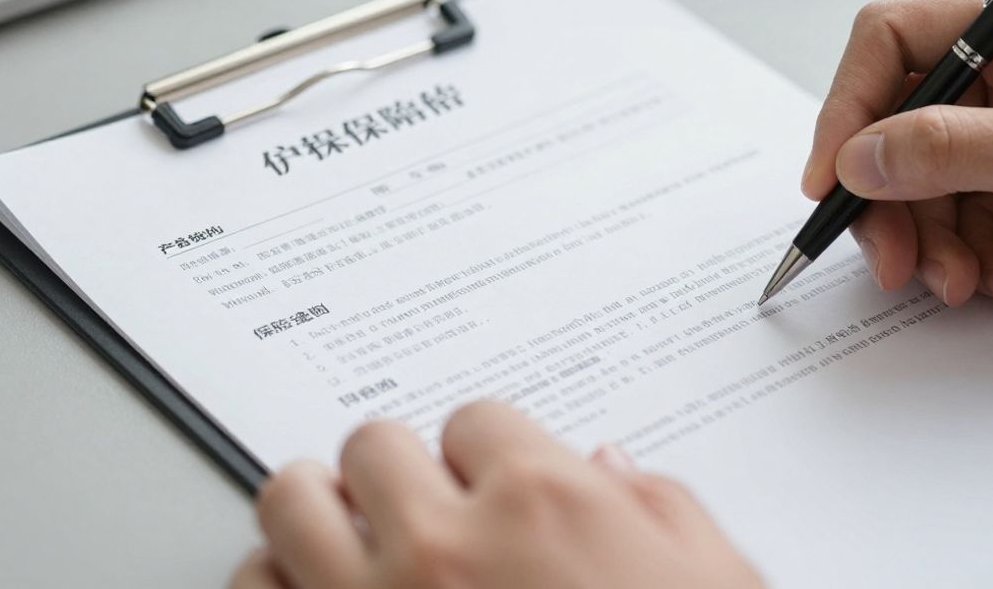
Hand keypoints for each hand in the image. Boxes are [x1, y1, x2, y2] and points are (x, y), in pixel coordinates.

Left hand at [229, 401, 762, 588]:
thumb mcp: (718, 586)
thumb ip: (663, 510)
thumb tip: (612, 471)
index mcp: (543, 504)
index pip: (475, 420)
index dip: (486, 454)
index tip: (489, 482)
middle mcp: (444, 544)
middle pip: (372, 446)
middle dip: (396, 472)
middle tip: (414, 503)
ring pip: (290, 503)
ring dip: (315, 512)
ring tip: (337, 531)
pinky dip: (274, 586)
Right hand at [802, 0, 992, 323]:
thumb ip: (951, 151)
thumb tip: (860, 156)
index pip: (898, 42)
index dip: (850, 106)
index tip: (831, 175)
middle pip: (902, 127)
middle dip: (891, 198)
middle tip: (889, 256)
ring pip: (929, 187)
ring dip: (932, 242)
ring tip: (960, 281)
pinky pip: (967, 225)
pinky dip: (971, 260)